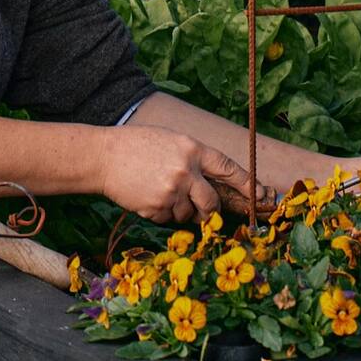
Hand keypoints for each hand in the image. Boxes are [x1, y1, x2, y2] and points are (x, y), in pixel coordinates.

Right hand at [101, 124, 274, 224]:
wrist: (102, 157)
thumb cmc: (134, 145)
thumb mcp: (169, 140)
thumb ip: (192, 158)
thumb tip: (212, 180)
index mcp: (191, 149)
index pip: (228, 168)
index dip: (246, 183)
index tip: (259, 194)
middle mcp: (185, 171)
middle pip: (211, 202)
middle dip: (208, 210)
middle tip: (201, 210)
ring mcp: (171, 191)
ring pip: (187, 214)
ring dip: (178, 210)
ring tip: (157, 192)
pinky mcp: (156, 207)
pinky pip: (167, 219)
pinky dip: (160, 213)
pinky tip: (145, 197)